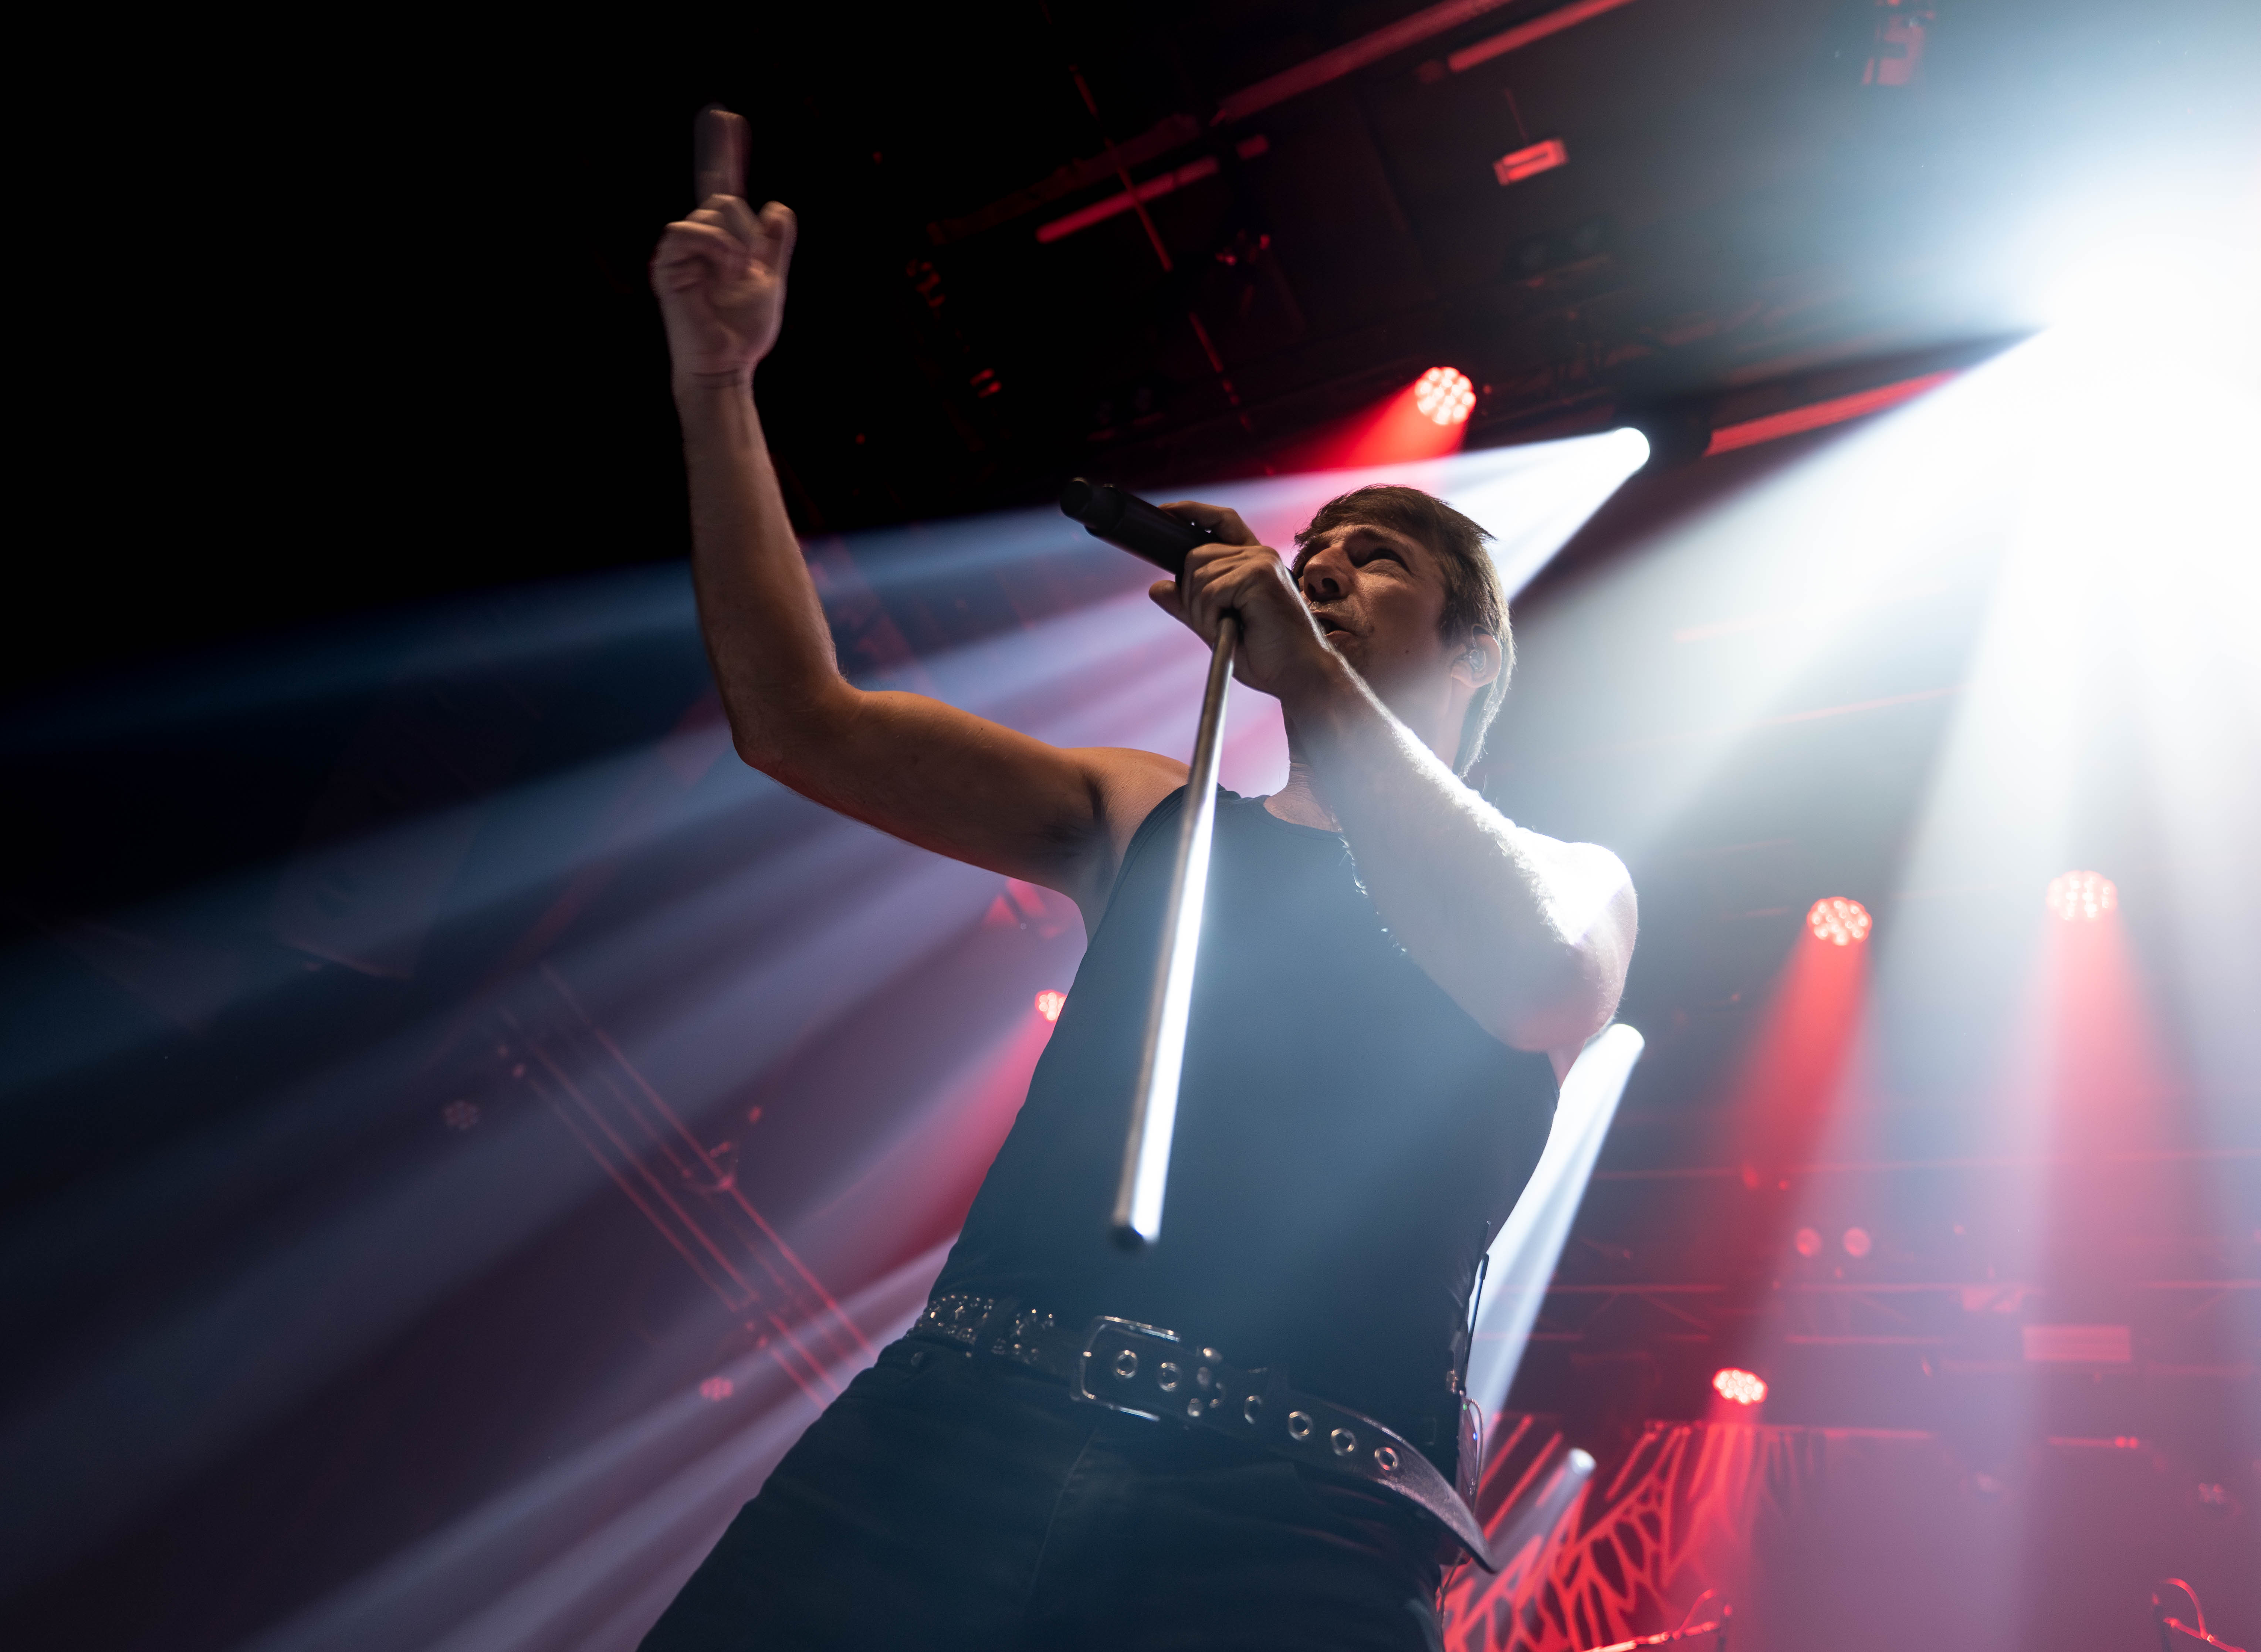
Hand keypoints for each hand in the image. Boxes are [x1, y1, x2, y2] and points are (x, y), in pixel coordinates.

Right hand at [651, 107, 797, 381]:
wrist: (727, 363)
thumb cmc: (744, 330)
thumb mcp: (770, 280)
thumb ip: (775, 245)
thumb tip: (779, 205)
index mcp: (722, 241)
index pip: (721, 186)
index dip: (724, 151)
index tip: (726, 115)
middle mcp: (698, 240)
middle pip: (725, 199)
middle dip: (747, 231)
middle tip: (748, 270)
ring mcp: (680, 251)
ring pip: (710, 211)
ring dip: (733, 242)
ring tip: (734, 276)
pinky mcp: (666, 264)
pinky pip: (686, 230)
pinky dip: (714, 248)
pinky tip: (722, 273)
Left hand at [1147, 501, 1339, 704]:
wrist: (1299, 674)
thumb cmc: (1267, 656)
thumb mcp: (1218, 627)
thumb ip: (1190, 605)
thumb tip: (1157, 588)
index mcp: (1253, 562)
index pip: (1221, 520)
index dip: (1192, 511)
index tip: (1165, 511)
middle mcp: (1259, 554)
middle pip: (1195, 556)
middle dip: (1190, 595)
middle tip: (1212, 624)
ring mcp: (1261, 562)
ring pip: (1198, 576)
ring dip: (1201, 612)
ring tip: (1226, 631)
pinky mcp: (1260, 575)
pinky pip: (1210, 591)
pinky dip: (1210, 617)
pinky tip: (1230, 629)